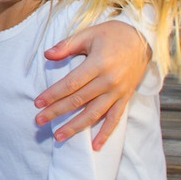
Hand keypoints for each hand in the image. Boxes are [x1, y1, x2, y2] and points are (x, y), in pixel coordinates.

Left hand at [34, 20, 150, 148]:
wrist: (142, 39)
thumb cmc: (112, 34)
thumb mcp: (88, 34)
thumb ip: (67, 46)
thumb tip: (47, 55)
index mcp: (98, 64)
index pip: (71, 84)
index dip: (53, 94)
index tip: (37, 102)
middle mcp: (109, 81)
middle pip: (78, 101)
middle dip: (57, 112)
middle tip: (39, 121)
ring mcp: (118, 92)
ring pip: (94, 114)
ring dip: (75, 127)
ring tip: (58, 136)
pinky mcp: (125, 98)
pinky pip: (115, 119)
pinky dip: (105, 133)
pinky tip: (95, 145)